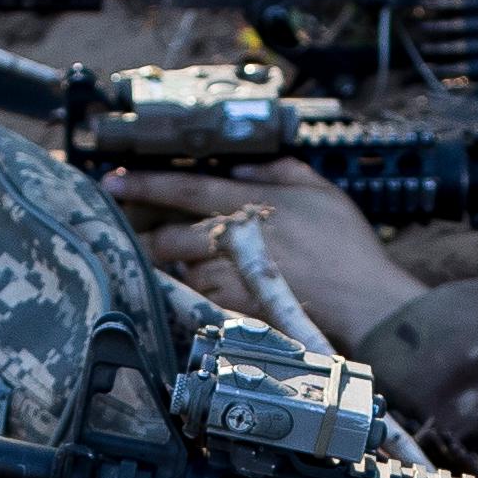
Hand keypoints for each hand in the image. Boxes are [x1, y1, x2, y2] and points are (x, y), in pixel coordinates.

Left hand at [103, 158, 430, 351]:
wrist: (363, 301)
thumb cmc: (349, 247)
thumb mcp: (321, 191)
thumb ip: (279, 171)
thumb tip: (244, 169)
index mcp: (248, 204)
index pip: (182, 188)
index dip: (143, 184)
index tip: (113, 181)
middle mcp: (233, 240)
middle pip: (168, 238)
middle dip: (148, 238)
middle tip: (138, 236)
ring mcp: (232, 277)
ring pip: (184, 271)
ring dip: (179, 268)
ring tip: (185, 266)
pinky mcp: (237, 308)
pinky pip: (204, 298)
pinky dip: (202, 292)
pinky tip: (214, 290)